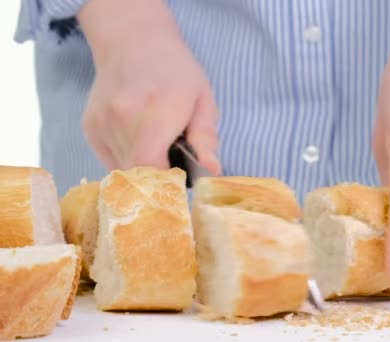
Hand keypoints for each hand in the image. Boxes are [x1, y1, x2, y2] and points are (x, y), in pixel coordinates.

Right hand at [78, 0, 219, 171]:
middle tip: (172, 165)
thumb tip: (212, 170)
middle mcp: (122, 120)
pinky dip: (126, 159)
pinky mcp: (90, 128)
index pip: (149, 168)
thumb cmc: (175, 71)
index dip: (165, 183)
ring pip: (121, 170)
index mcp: (154, 113)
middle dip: (155, 179)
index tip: (180, 181)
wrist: (133, 40)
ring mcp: (101, 125)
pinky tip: (139, 140)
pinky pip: (109, 160)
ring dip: (141, 168)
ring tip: (156, 145)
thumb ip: (206, 138)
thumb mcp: (202, 100)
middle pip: (135, 174)